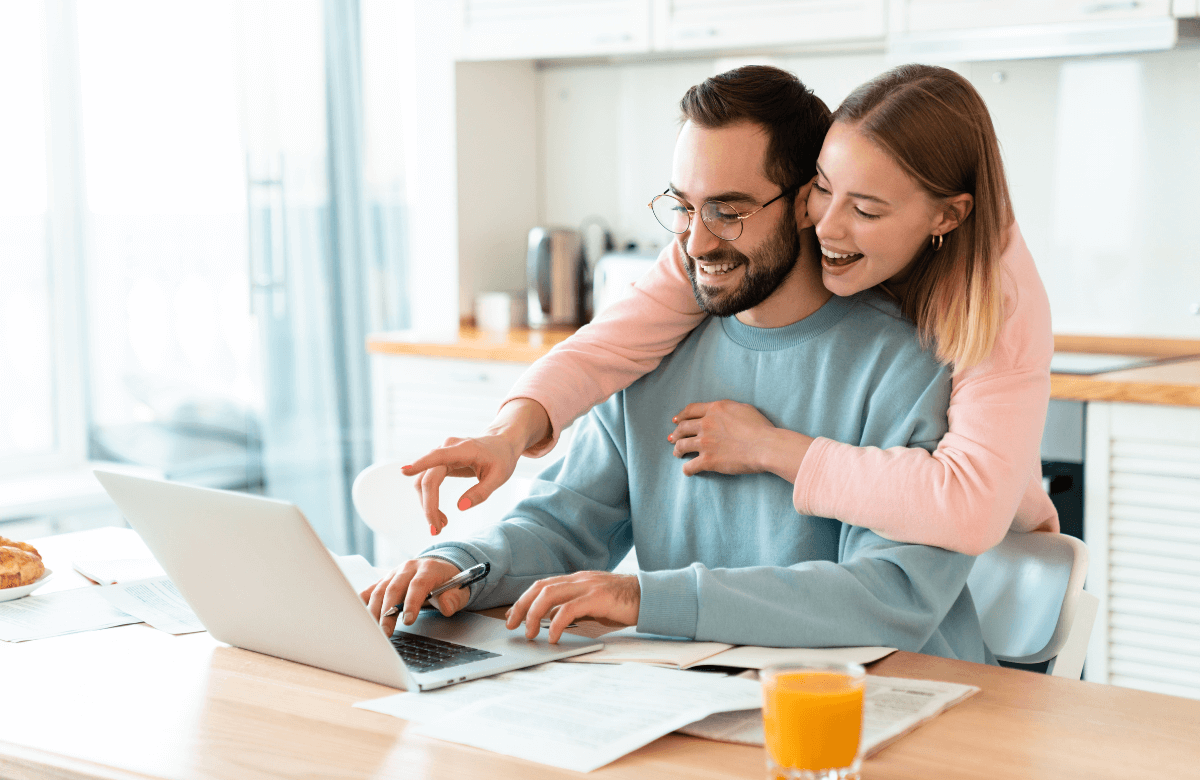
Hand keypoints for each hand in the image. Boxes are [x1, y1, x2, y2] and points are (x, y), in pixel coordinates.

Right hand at [360, 558, 469, 636]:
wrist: (441, 568)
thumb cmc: (450, 582)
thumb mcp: (459, 590)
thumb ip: (453, 599)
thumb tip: (446, 607)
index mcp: (428, 568)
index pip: (418, 585)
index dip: (412, 602)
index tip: (408, 621)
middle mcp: (408, 568)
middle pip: (394, 588)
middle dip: (388, 612)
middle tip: (385, 632)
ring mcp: (395, 573)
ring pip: (380, 589)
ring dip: (374, 611)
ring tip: (374, 630)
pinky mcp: (386, 580)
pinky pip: (371, 589)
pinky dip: (363, 601)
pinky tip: (358, 614)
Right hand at [403, 434, 521, 533]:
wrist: (501, 443)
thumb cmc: (501, 458)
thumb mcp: (499, 477)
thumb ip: (481, 492)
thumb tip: (460, 506)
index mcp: (463, 449)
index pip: (437, 457)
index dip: (419, 464)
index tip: (404, 471)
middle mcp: (447, 448)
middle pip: (428, 478)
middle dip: (429, 506)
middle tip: (437, 530)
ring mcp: (441, 454)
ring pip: (423, 481)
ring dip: (428, 505)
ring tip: (442, 524)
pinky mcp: (440, 462)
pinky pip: (428, 481)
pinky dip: (430, 499)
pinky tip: (440, 515)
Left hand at [505, 571, 638, 643]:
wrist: (651, 597)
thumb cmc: (624, 603)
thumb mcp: (595, 604)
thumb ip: (576, 607)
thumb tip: (555, 620)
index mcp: (577, 580)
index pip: (543, 585)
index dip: (524, 599)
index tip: (513, 615)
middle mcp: (579, 579)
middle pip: (540, 587)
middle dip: (522, 606)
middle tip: (512, 625)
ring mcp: (588, 586)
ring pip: (549, 594)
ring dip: (534, 614)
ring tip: (530, 633)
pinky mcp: (597, 597)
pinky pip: (569, 609)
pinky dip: (556, 623)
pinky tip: (554, 636)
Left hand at [668, 400, 776, 475]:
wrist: (765, 446)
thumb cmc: (760, 427)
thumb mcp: (743, 408)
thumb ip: (727, 409)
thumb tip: (722, 413)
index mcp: (714, 409)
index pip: (690, 410)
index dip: (680, 415)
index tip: (675, 420)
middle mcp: (706, 424)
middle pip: (682, 427)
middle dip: (676, 433)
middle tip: (672, 438)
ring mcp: (705, 442)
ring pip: (682, 445)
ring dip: (677, 450)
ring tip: (677, 453)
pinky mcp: (708, 460)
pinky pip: (690, 466)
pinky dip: (687, 469)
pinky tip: (687, 470)